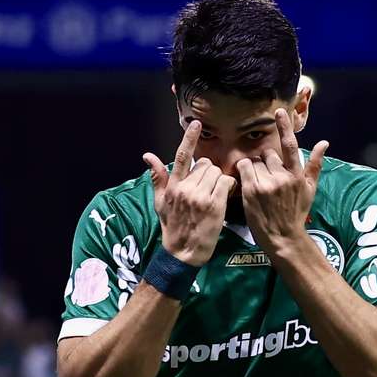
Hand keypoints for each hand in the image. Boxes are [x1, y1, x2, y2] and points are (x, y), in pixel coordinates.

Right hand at [143, 121, 235, 265]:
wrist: (182, 253)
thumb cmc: (172, 227)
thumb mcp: (160, 202)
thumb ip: (157, 178)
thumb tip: (147, 156)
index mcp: (173, 186)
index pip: (182, 156)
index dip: (189, 138)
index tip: (196, 123)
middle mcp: (185, 188)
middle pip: (205, 165)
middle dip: (209, 173)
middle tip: (208, 187)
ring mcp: (200, 196)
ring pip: (217, 173)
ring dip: (219, 180)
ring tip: (215, 194)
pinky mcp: (214, 205)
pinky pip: (226, 183)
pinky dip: (229, 186)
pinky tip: (225, 196)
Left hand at [236, 109, 328, 251]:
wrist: (283, 237)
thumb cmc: (296, 212)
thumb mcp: (310, 189)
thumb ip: (315, 164)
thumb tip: (324, 143)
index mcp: (297, 175)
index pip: (290, 146)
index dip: (285, 127)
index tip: (280, 112)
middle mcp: (282, 177)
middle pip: (268, 154)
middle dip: (266, 162)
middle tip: (268, 179)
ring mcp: (265, 183)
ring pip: (255, 162)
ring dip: (255, 169)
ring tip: (260, 186)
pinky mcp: (251, 190)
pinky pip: (244, 169)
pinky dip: (244, 172)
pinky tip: (248, 184)